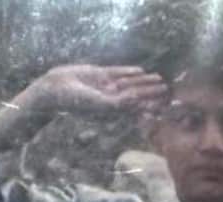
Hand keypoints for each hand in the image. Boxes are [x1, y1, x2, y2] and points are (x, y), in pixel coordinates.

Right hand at [27, 65, 166, 115]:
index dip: (149, 105)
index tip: (163, 104)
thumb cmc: (76, 102)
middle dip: (151, 92)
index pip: (135, 108)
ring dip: (143, 80)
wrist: (56, 88)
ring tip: (158, 78)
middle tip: (166, 89)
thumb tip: (134, 103)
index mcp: (113, 110)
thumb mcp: (99, 104)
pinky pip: (117, 72)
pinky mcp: (99, 74)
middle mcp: (112, 99)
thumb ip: (117, 104)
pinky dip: (128, 71)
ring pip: (129, 82)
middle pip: (136, 94)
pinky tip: (140, 70)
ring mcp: (106, 86)